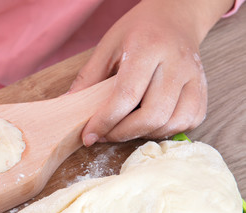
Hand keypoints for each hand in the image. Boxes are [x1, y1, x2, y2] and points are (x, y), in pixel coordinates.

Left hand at [69, 0, 232, 145]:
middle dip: (122, 133)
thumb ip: (89, 77)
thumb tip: (68, 105)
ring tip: (124, 128)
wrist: (176, 17)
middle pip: (152, 115)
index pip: (126, 95)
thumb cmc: (139, 31)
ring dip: (143, 134)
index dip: (105, 121)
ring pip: (172, 123)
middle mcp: (175, 63)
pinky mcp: (203, 89)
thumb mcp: (107, 46)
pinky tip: (149, 123)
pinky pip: (189, 121)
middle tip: (104, 134)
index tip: (89, 135)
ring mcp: (194, 77)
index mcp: (148, 48)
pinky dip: (167, 130)